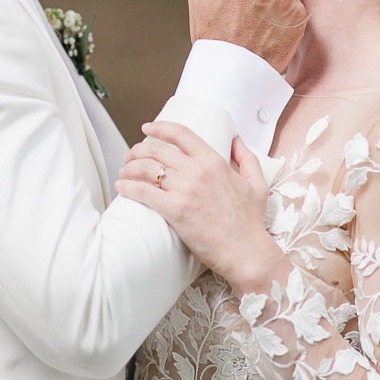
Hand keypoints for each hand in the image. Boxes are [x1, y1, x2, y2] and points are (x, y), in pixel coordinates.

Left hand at [116, 120, 288, 293]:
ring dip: (129, 168)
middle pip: (157, 149)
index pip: (181, 134)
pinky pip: (144, 192)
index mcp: (214, 162)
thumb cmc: (251, 224)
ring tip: (124, 172)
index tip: (147, 128)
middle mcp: (197, 171)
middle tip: (131, 156)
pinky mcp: (175, 210)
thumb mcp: (257, 184)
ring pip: (147, 168)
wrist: (246, 252)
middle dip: (138, 150)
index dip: (159, 127)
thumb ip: (247, 158)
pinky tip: (122, 187)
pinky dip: (128, 187)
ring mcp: (185, 190)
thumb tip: (236, 140)